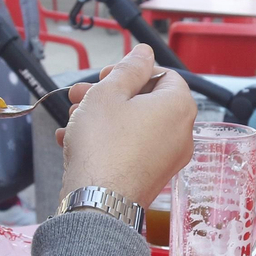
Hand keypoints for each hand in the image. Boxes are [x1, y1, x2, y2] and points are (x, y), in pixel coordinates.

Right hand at [56, 44, 195, 207]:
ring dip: (103, 117)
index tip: (106, 75)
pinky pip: (132, 149)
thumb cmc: (103, 146)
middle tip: (82, 94)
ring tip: (73, 118)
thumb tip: (144, 53)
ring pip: (135, 126)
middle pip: (146, 101)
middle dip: (109, 94)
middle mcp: (181, 133)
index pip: (163, 74)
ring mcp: (168, 158)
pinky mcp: (151, 177)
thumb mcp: (109, 93)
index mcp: (178, 106)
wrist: (97, 202)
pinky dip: (108, 141)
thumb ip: (129, 68)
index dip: (131, 71)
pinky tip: (75, 141)